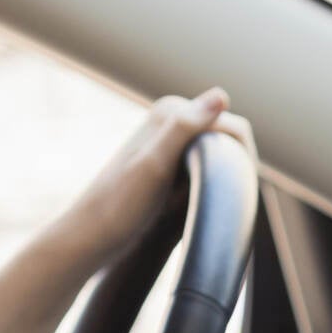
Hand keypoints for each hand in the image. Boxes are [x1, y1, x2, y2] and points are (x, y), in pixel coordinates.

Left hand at [72, 88, 256, 254]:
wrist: (91, 237)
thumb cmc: (120, 205)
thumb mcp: (155, 165)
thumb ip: (185, 128)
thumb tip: (222, 95)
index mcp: (171, 111)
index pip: (233, 128)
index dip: (240, 160)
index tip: (228, 193)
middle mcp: (171, 121)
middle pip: (227, 142)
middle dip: (232, 169)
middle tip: (217, 204)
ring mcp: (170, 145)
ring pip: (219, 158)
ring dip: (223, 180)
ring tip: (208, 206)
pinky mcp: (169, 168)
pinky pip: (206, 173)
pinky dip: (211, 189)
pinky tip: (200, 208)